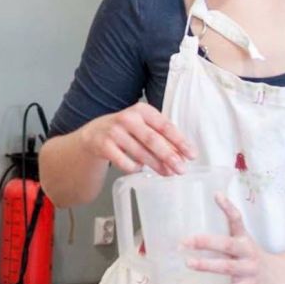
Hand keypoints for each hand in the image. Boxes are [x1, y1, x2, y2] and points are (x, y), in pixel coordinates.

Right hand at [79, 101, 195, 175]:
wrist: (94, 134)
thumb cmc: (126, 130)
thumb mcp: (143, 126)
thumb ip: (161, 137)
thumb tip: (182, 155)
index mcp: (142, 110)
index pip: (165, 126)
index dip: (179, 141)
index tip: (191, 154)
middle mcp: (127, 118)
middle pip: (152, 139)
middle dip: (169, 156)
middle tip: (181, 169)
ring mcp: (114, 132)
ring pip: (140, 153)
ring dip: (156, 165)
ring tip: (168, 173)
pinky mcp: (104, 146)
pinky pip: (125, 162)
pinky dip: (135, 168)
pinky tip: (139, 168)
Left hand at [182, 193, 284, 283]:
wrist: (281, 278)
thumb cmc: (252, 258)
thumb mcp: (242, 242)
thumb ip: (224, 235)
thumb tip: (199, 224)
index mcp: (243, 238)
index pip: (237, 219)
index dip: (227, 207)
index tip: (216, 195)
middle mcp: (247, 251)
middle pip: (227, 244)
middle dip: (205, 242)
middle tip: (185, 241)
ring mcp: (249, 269)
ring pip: (227, 267)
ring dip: (207, 265)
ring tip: (189, 263)